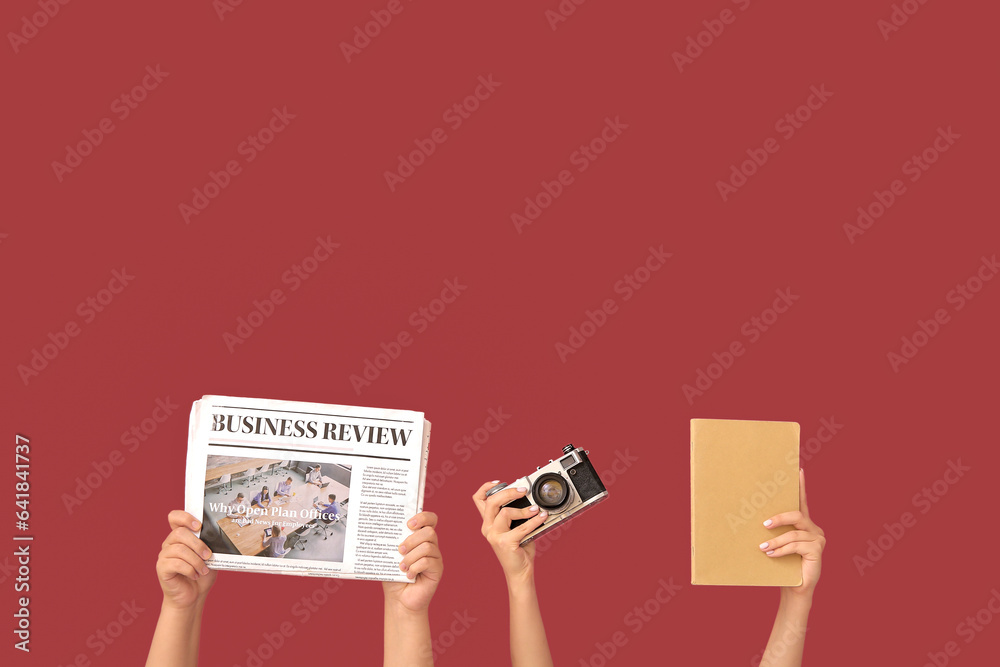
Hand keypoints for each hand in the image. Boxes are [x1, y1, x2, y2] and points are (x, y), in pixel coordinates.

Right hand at [156, 510, 216, 609]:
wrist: (193, 595)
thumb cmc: (202, 573)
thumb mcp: (210, 556)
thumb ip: (210, 544)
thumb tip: (217, 537)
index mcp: (180, 536)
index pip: (174, 517)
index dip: (185, 517)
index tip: (198, 525)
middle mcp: (169, 543)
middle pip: (179, 533)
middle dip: (197, 544)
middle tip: (208, 555)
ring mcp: (164, 556)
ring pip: (180, 550)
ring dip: (196, 560)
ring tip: (204, 569)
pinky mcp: (162, 568)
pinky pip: (176, 564)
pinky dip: (190, 570)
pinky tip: (195, 575)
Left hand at [383, 512, 441, 613]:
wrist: (399, 599)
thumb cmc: (394, 576)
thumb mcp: (390, 557)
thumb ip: (392, 543)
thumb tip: (382, 528)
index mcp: (421, 538)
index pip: (430, 519)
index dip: (422, 517)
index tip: (408, 524)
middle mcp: (431, 545)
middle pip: (429, 532)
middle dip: (412, 539)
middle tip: (400, 550)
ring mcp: (436, 557)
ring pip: (427, 547)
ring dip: (410, 557)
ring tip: (401, 567)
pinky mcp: (437, 570)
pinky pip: (428, 562)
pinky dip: (415, 568)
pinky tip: (408, 575)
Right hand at [472, 481, 548, 585]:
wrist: (519, 571)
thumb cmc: (518, 549)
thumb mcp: (514, 527)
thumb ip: (515, 514)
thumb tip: (529, 499)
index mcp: (488, 522)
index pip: (478, 499)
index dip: (486, 487)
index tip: (499, 482)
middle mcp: (488, 528)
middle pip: (491, 502)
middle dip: (508, 492)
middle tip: (523, 491)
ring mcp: (494, 536)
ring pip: (505, 513)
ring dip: (524, 509)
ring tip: (535, 509)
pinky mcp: (505, 543)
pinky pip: (521, 527)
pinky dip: (534, 521)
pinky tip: (541, 517)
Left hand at [760, 469, 824, 597]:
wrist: (794, 588)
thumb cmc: (783, 565)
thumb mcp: (776, 544)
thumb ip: (773, 532)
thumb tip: (754, 520)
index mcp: (804, 524)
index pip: (802, 502)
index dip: (801, 487)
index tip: (799, 471)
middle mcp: (814, 529)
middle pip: (797, 515)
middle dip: (779, 518)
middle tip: (764, 524)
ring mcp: (818, 539)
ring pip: (794, 533)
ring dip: (776, 540)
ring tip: (762, 547)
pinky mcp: (818, 550)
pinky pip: (796, 546)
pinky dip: (781, 550)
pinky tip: (771, 554)